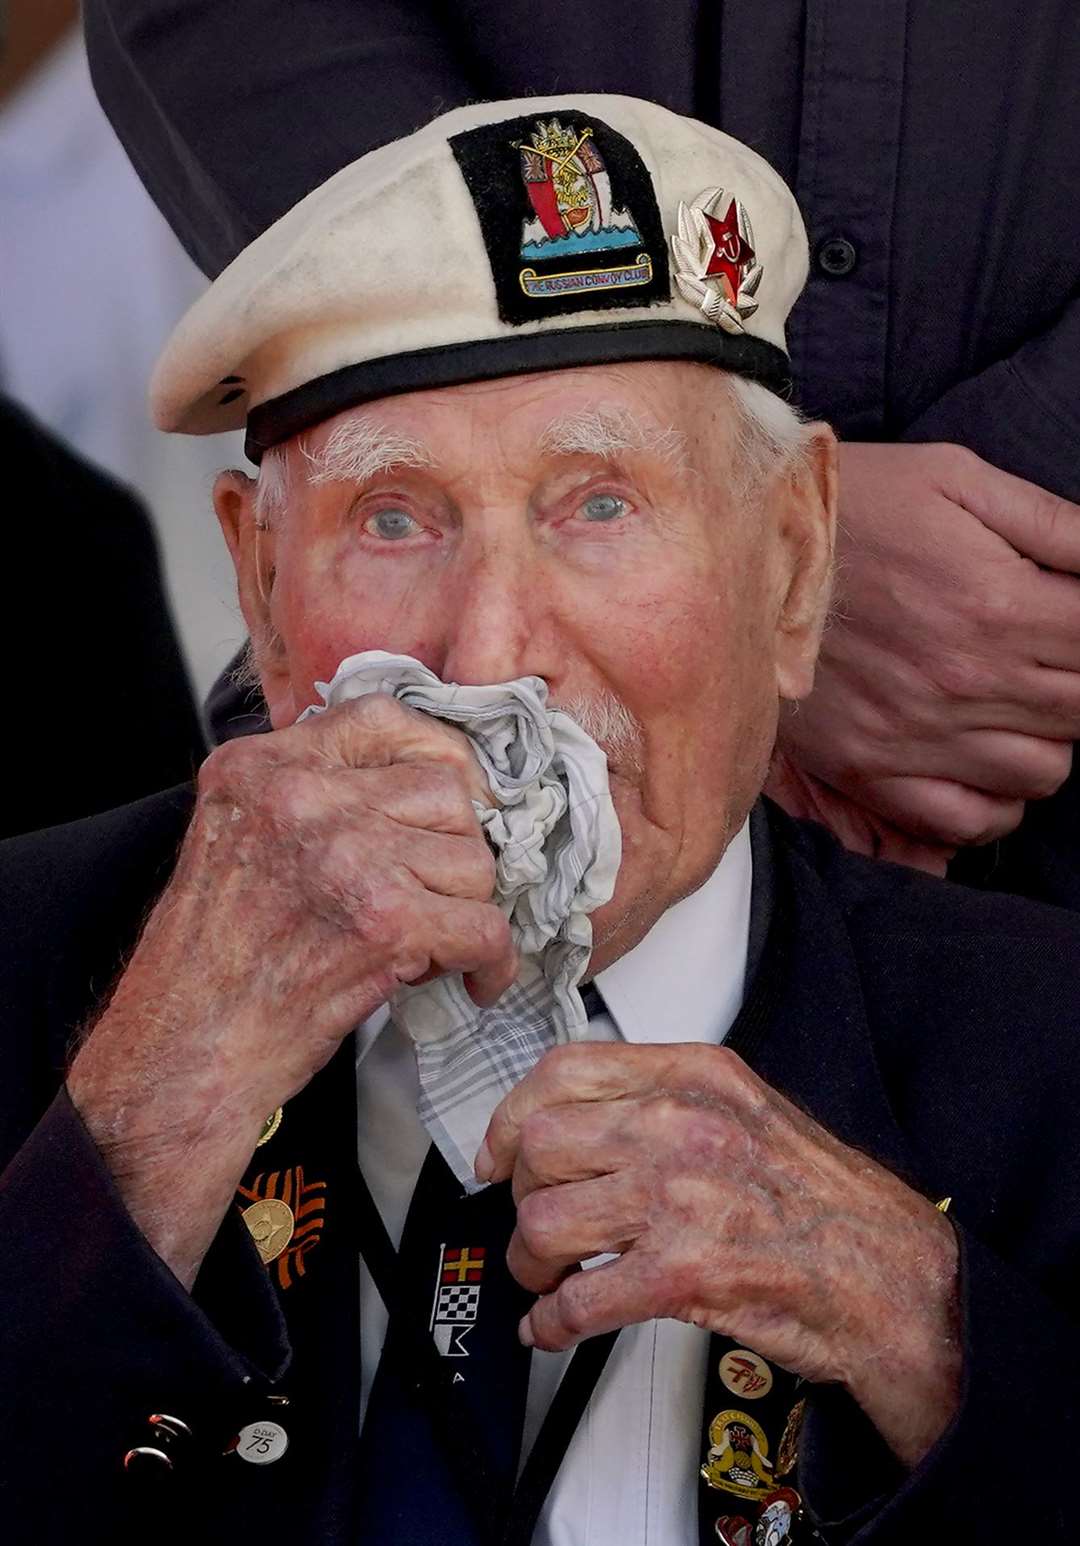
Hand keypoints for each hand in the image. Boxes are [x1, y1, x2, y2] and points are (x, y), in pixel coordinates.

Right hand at [68, 693, 517, 1286]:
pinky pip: (485, 926)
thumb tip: (427, 782)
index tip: (461, 797)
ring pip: (473, 860)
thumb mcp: (237, 840)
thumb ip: (310, 796)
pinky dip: (493, 963)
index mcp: (261, 769)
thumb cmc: (212, 965)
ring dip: (467, 908)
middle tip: (433, 897)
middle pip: (445, 792)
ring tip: (430, 943)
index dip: (440, 755)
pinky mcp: (383, 922)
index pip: (383, 719)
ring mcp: (344, 857)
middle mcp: (301, 798)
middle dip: (454, 851)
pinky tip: (474, 981)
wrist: (184, 1054)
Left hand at [478, 1042, 959, 1466]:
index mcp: (696, 1075)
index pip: (564, 1071)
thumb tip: (580, 1121)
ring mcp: (681, 1197)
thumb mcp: (746, 1109)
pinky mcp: (682, 1273)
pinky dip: (553, 1320)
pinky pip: (578, 1298)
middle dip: (523, 1192)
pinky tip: (558, 1325)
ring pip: (546, 1220)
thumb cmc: (824, 1200)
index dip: (514, 1114)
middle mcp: (683, 1124)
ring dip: (532, 1260)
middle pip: (541, 1144)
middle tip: (535, 1220)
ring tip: (549, 1275)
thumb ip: (665, 1101)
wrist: (888, 1275)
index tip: (501, 1148)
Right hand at [766, 443, 1079, 861]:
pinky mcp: (872, 767)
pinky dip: (997, 804)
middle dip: (1076, 680)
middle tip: (1044, 652)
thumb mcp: (957, 480)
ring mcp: (919, 735)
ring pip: (1043, 772)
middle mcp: (966, 681)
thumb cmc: (853, 505)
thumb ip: (1054, 523)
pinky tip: (987, 762)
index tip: (1066, 621)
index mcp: (999, 604)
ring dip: (1047, 740)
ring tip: (1017, 703)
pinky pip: (968, 821)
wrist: (740, 546)